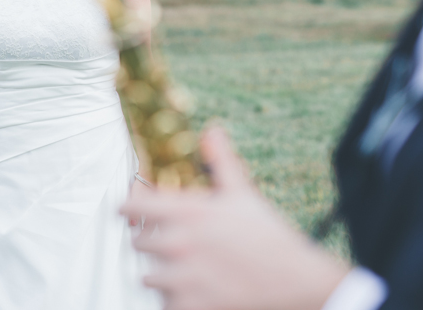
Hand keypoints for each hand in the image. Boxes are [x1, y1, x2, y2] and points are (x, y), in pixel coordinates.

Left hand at [120, 127, 349, 309]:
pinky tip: (193, 290)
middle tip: (170, 243)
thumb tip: (212, 130)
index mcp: (188, 212)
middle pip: (137, 241)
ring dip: (160, 272)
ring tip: (184, 269)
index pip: (132, 205)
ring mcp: (182, 277)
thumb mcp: (243, 193)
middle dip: (150, 240)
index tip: (130, 210)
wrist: (295, 281)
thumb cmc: (268, 237)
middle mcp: (179, 243)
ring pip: (147, 274)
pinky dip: (173, 299)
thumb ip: (220, 161)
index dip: (127, 207)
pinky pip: (164, 302)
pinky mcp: (189, 305)